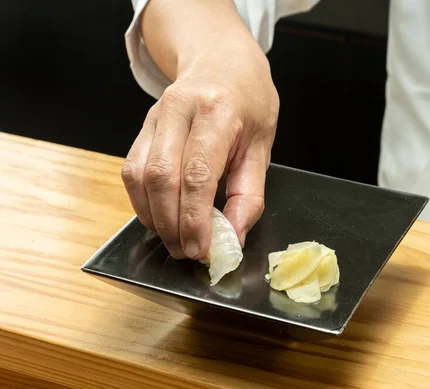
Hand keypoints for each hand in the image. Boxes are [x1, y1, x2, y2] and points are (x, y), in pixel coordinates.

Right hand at [121, 2, 278, 259]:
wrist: (222, 60)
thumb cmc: (248, 101)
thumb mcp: (262, 145)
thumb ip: (249, 194)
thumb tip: (232, 238)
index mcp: (217, 111)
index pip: (197, 173)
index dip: (195, 218)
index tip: (200, 249)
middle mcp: (179, 109)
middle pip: (161, 177)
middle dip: (170, 224)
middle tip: (186, 251)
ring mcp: (154, 116)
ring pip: (139, 175)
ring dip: (153, 217)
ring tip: (174, 240)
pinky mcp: (142, 126)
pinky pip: (131, 169)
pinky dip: (142, 201)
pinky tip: (159, 217)